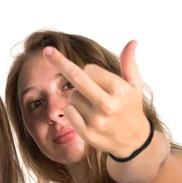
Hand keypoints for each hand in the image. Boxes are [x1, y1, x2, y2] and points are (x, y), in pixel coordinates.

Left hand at [43, 42, 149, 158]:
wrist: (133, 141)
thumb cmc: (131, 107)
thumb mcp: (134, 85)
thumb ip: (129, 63)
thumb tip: (132, 41)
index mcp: (119, 90)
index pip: (90, 69)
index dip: (89, 71)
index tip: (92, 74)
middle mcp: (108, 105)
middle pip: (76, 78)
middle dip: (59, 62)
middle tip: (46, 51)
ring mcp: (96, 120)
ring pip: (71, 96)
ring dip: (76, 96)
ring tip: (93, 105)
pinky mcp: (87, 134)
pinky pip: (68, 112)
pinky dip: (72, 110)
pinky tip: (86, 116)